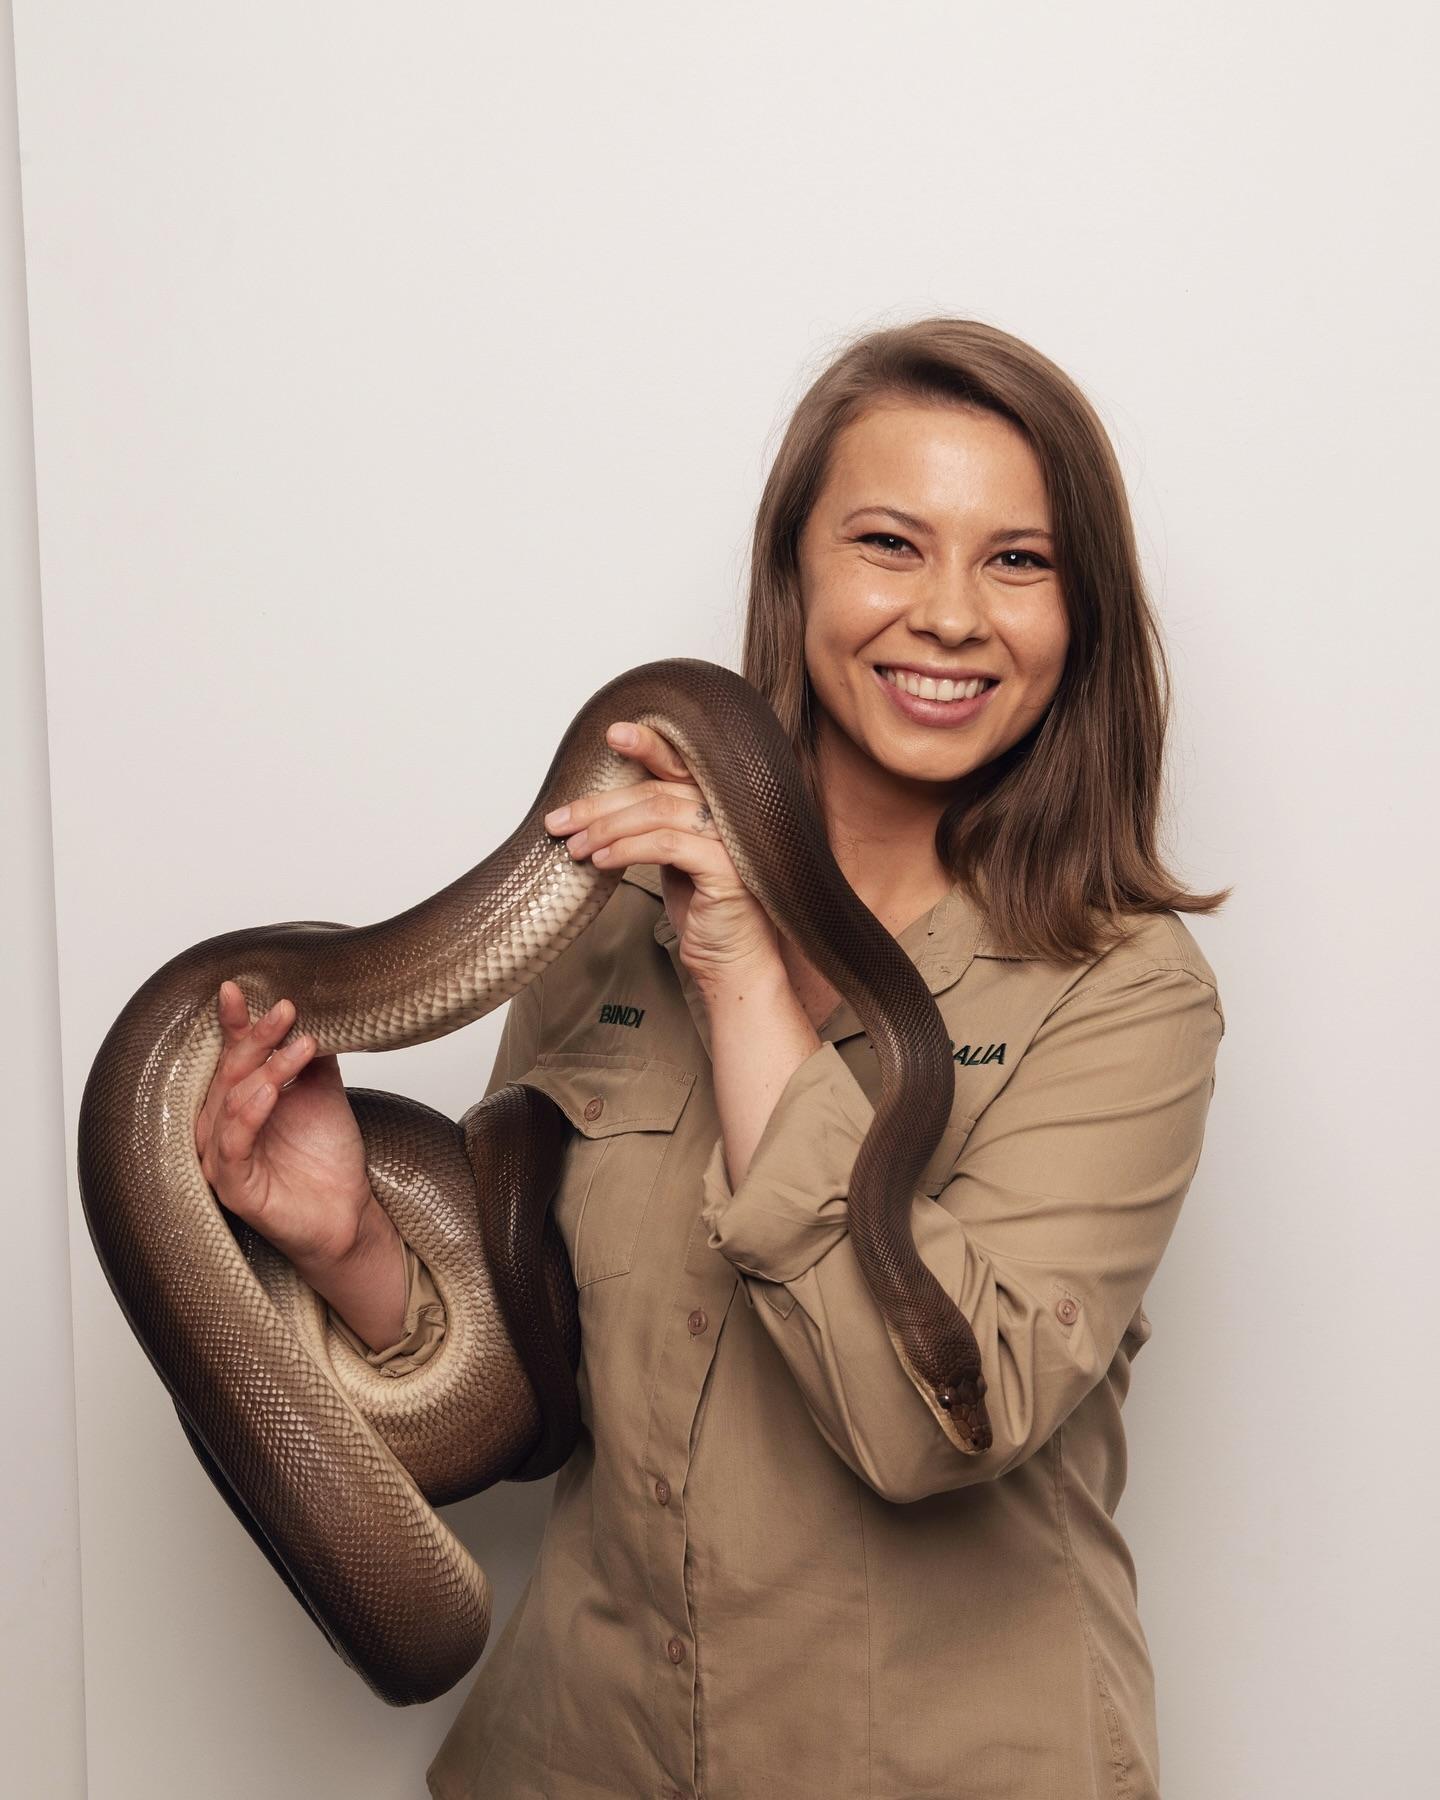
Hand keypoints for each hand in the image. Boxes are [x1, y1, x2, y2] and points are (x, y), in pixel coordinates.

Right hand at [194, 980, 380, 1270]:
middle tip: (285, 1010)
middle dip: (256, 1038)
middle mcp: (222, 1127)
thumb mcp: (321, 1093)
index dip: (234, 1023)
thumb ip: (309, 1057)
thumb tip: (313, 1010)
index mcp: (237, 1102)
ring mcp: (222, 1157)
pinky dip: (249, 1114)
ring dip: (265, 1070)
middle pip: (230, 1073)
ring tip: (299, 1047)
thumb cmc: (326, 1157)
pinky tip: (270, 1091)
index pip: (232, 1056)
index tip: (237, 988)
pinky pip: (233, 1145)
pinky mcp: (233, 1187)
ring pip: (232, 1103)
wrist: (347, 1212)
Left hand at [543, 719, 784, 992]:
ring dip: (607, 829)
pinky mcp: (727, 867)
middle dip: (600, 804)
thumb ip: (651, 825)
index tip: (612, 734)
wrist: (730, 963)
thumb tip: (594, 810)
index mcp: (715, 804)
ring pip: (658, 813)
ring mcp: (732, 837)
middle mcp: (729, 812)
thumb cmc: (701, 910)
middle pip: (655, 791)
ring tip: (576, 847)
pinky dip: (627, 850)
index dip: (648, 744)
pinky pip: (666, 845)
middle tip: (559, 820)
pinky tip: (601, 862)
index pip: (678, 765)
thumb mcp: (671, 859)